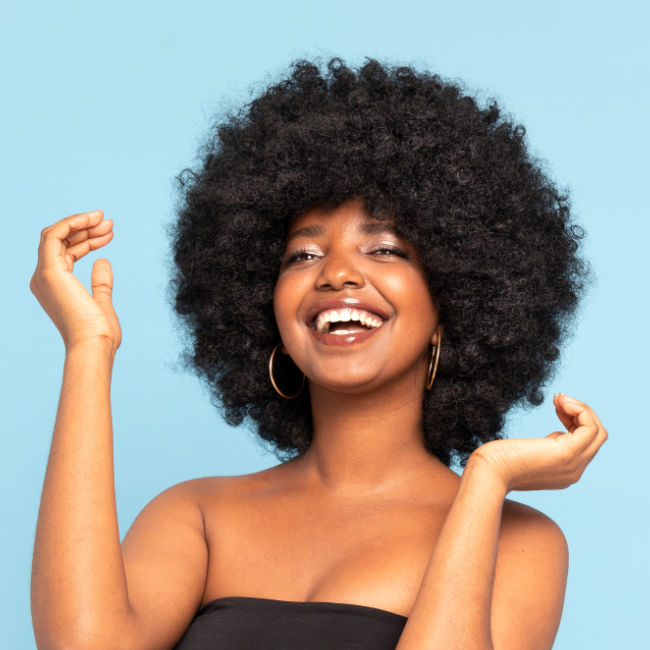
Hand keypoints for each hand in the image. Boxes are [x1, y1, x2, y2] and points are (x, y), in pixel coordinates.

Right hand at [29, 210, 120, 353]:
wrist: (94, 345)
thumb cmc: (99, 333)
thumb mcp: (101, 303)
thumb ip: (100, 283)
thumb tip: (103, 261)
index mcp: (54, 287)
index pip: (66, 253)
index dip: (88, 240)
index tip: (110, 233)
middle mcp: (43, 279)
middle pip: (61, 242)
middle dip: (86, 228)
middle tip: (109, 222)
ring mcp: (44, 274)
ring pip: (56, 235)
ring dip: (81, 223)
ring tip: (106, 220)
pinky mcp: (50, 271)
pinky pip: (54, 235)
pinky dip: (72, 223)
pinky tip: (92, 220)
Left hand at [468, 394, 607, 492]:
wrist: (487, 472)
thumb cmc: (495, 462)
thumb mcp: (526, 456)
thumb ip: (542, 450)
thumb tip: (553, 437)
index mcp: (565, 472)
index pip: (585, 445)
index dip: (574, 421)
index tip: (556, 408)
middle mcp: (574, 472)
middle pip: (596, 438)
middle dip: (580, 413)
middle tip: (558, 400)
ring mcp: (573, 464)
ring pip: (598, 432)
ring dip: (581, 409)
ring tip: (559, 399)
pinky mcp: (567, 453)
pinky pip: (590, 428)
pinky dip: (580, 410)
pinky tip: (560, 403)